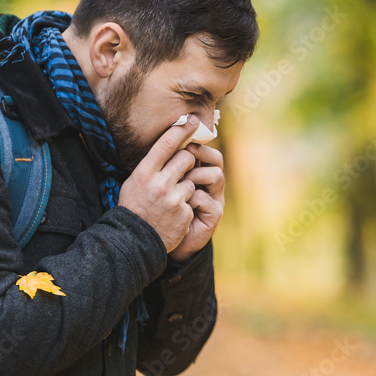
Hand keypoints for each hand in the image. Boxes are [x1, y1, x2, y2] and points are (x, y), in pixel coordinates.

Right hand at [118, 117, 198, 252]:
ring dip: (186, 187)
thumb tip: (170, 144)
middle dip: (188, 161)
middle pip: (186, 158)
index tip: (192, 121)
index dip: (182, 129)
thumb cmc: (134, 207)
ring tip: (172, 199)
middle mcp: (159, 183)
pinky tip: (174, 214)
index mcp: (144, 173)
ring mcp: (173, 199)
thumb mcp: (134, 182)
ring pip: (192, 180)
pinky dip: (186, 205)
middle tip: (183, 168)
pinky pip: (193, 200)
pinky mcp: (184, 213)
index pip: (167, 143)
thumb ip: (151, 165)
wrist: (134, 240)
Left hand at [169, 142, 223, 263]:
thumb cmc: (159, 210)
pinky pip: (205, 198)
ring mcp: (214, 198)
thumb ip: (164, 167)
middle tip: (187, 152)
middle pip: (216, 159)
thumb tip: (159, 143)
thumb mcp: (160, 184)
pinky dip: (193, 198)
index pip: (204, 151)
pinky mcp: (214, 214)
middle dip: (200, 153)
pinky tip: (181, 203)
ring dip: (196, 174)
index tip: (184, 135)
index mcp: (198, 173)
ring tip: (181, 180)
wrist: (163, 240)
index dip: (197, 142)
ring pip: (215, 175)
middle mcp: (210, 184)